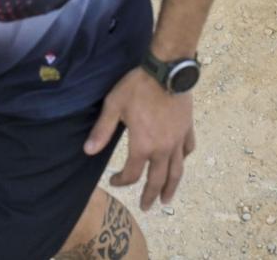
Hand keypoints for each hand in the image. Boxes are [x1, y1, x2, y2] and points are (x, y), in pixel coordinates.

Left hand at [85, 68, 195, 209]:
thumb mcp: (114, 106)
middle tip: (146, 207)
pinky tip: (181, 160)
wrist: (167, 70)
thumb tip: (88, 151)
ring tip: (167, 199)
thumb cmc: (137, 87)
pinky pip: (188, 149)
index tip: (114, 181)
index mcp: (143, 146)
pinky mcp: (188, 128)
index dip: (121, 181)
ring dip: (171, 187)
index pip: (132, 174)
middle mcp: (162, 149)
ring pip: (177, 170)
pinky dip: (184, 158)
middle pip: (157, 180)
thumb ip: (102, 130)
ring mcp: (178, 140)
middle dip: (150, 195)